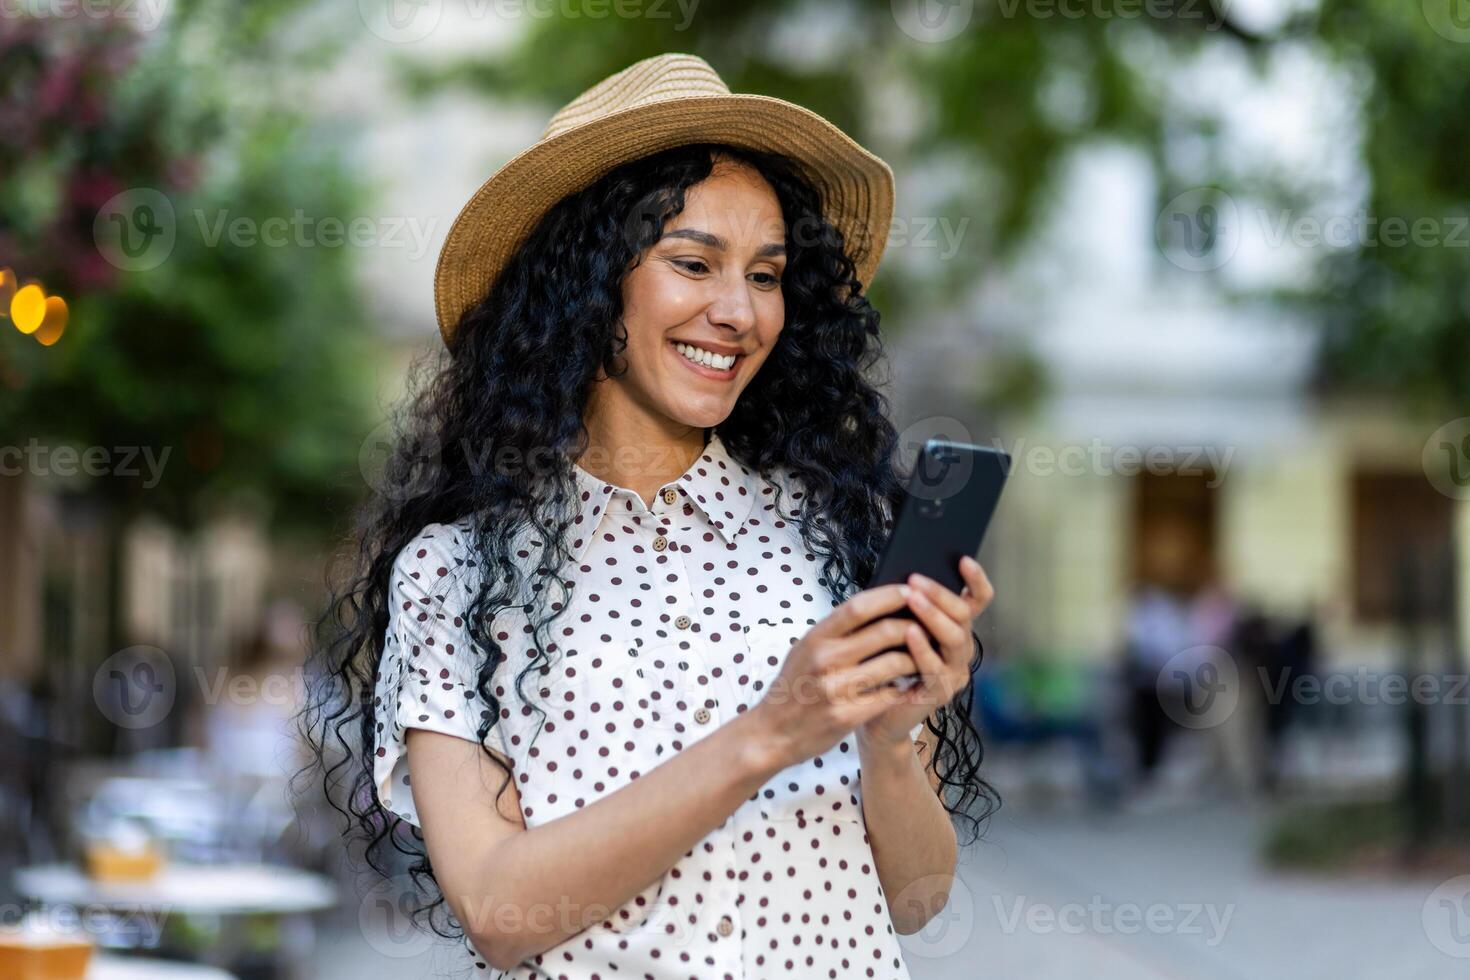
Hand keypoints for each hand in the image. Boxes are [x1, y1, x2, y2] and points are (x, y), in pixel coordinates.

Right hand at [750, 583, 925, 771]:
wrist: (773, 732)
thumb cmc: (794, 686)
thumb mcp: (805, 649)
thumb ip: (836, 630)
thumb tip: (876, 606)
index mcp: (816, 637)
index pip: (859, 606)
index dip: (890, 596)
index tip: (911, 591)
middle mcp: (825, 659)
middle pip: (884, 632)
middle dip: (913, 627)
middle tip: (927, 627)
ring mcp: (836, 688)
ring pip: (894, 664)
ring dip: (915, 659)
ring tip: (921, 658)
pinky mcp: (847, 715)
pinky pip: (889, 695)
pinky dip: (903, 688)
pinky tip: (907, 685)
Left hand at [856, 555, 993, 751]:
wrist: (872, 712)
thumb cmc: (882, 661)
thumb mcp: (894, 626)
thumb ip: (906, 606)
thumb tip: (902, 572)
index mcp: (955, 628)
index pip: (976, 601)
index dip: (975, 580)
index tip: (963, 559)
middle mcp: (961, 649)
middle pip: (964, 615)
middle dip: (940, 594)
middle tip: (916, 579)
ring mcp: (954, 672)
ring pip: (954, 639)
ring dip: (933, 616)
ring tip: (912, 598)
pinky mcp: (940, 693)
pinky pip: (936, 668)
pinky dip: (923, 648)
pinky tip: (910, 633)